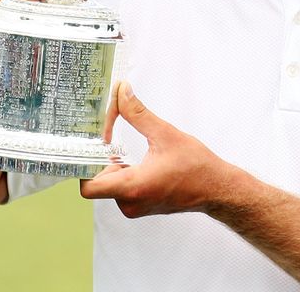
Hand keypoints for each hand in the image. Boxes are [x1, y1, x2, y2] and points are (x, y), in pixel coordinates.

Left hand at [80, 82, 229, 217]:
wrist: (217, 189)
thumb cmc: (196, 166)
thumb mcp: (165, 134)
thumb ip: (138, 114)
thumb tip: (122, 93)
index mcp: (133, 187)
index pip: (89, 187)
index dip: (83, 165)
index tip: (91, 145)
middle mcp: (130, 202)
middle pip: (97, 181)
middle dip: (101, 158)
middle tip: (108, 137)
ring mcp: (135, 207)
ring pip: (109, 184)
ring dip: (113, 164)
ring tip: (124, 147)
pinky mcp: (141, 205)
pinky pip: (121, 189)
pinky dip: (124, 172)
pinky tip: (137, 159)